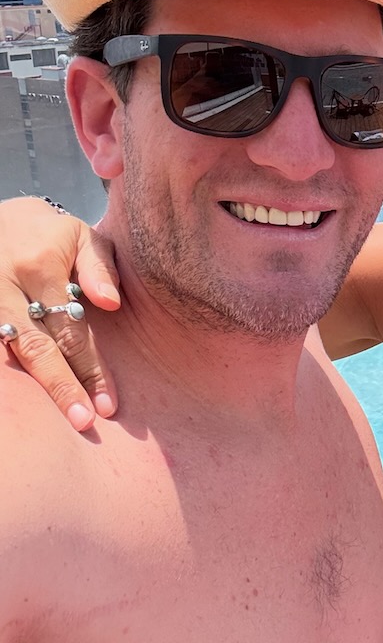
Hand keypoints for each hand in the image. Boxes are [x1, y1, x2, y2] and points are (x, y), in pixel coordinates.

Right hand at [0, 197, 120, 430]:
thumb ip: (100, 268)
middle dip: (62, 387)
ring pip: (11, 352)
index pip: (71, 328)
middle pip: (37, 347)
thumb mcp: (82, 236)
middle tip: (84, 421)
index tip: (107, 403)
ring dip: (38, 387)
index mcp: (39, 264)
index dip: (90, 368)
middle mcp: (6, 285)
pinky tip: (29, 400)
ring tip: (64, 416)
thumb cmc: (51, 233)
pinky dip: (11, 374)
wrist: (1, 221)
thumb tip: (110, 304)